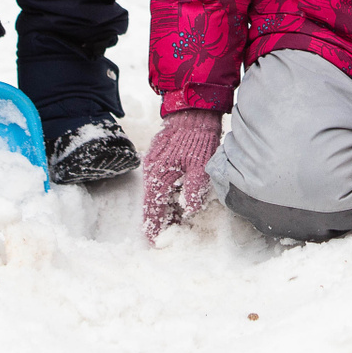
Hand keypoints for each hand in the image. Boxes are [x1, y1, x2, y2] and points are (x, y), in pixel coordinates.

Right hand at [142, 109, 223, 242]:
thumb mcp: (200, 165)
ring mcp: (153, 163)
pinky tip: (175, 199)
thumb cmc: (198, 136)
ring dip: (163, 206)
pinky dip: (165, 193)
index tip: (155, 242)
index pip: (152, 210)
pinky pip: (158, 182)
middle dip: (159, 219)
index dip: (154, 227)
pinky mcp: (158, 157)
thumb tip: (188, 210)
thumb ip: (193, 189)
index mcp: (159, 177)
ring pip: (155, 192)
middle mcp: (151, 172)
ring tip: (174, 221)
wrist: (192, 109)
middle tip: (168, 234)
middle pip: (152, 203)